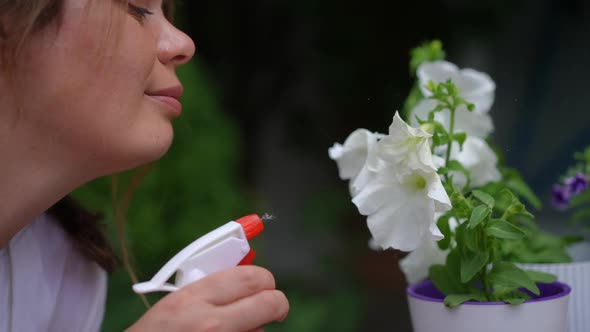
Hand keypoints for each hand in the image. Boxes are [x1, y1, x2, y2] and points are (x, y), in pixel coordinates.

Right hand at [127, 265, 288, 331]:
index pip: (251, 277)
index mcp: (195, 298)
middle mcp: (213, 325)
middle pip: (271, 303)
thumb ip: (209, 286)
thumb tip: (246, 278)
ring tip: (233, 329)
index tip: (265, 284)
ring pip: (262, 331)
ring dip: (255, 329)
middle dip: (276, 303)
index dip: (265, 279)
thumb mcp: (175, 302)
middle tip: (272, 307)